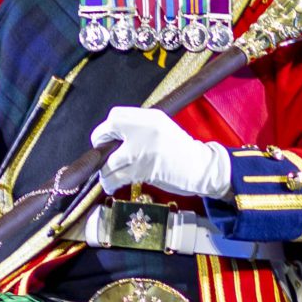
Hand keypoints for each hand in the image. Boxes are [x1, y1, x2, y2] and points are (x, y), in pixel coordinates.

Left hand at [90, 105, 231, 201]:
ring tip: (107, 177)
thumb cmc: (180, 151)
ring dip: (105, 172)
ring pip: (110, 161)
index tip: (105, 140)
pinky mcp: (145, 169)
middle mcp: (145, 129)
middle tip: (102, 159)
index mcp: (150, 117)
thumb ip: (139, 128)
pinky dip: (111, 183)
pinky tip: (111, 185)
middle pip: (107, 134)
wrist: (201, 167)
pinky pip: (118, 176)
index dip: (105, 129)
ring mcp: (144, 150)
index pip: (115, 116)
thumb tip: (113, 137)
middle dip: (100, 150)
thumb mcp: (161, 129)